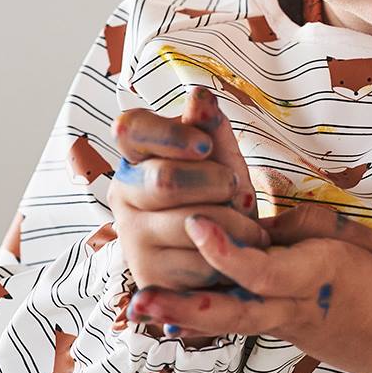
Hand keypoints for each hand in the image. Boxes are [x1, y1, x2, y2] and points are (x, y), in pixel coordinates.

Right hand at [111, 87, 266, 290]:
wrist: (227, 259)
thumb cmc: (220, 199)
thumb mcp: (222, 161)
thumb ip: (210, 129)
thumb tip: (199, 95)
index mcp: (136, 155)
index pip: (131, 128)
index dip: (170, 135)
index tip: (204, 146)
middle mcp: (122, 193)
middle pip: (165, 179)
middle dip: (216, 184)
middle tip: (234, 190)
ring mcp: (131, 238)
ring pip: (190, 225)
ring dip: (235, 225)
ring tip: (249, 227)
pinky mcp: (149, 277)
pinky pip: (200, 263)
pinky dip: (230, 258)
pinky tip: (235, 255)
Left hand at [127, 208, 371, 372]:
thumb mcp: (356, 238)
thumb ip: (304, 227)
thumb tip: (258, 225)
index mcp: (320, 275)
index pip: (263, 270)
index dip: (227, 250)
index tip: (196, 224)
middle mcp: (296, 306)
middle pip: (234, 310)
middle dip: (185, 305)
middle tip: (141, 299)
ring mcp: (286, 326)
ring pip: (229, 324)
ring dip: (182, 317)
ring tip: (140, 309)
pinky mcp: (282, 332)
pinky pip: (238, 323)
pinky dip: (204, 319)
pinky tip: (170, 314)